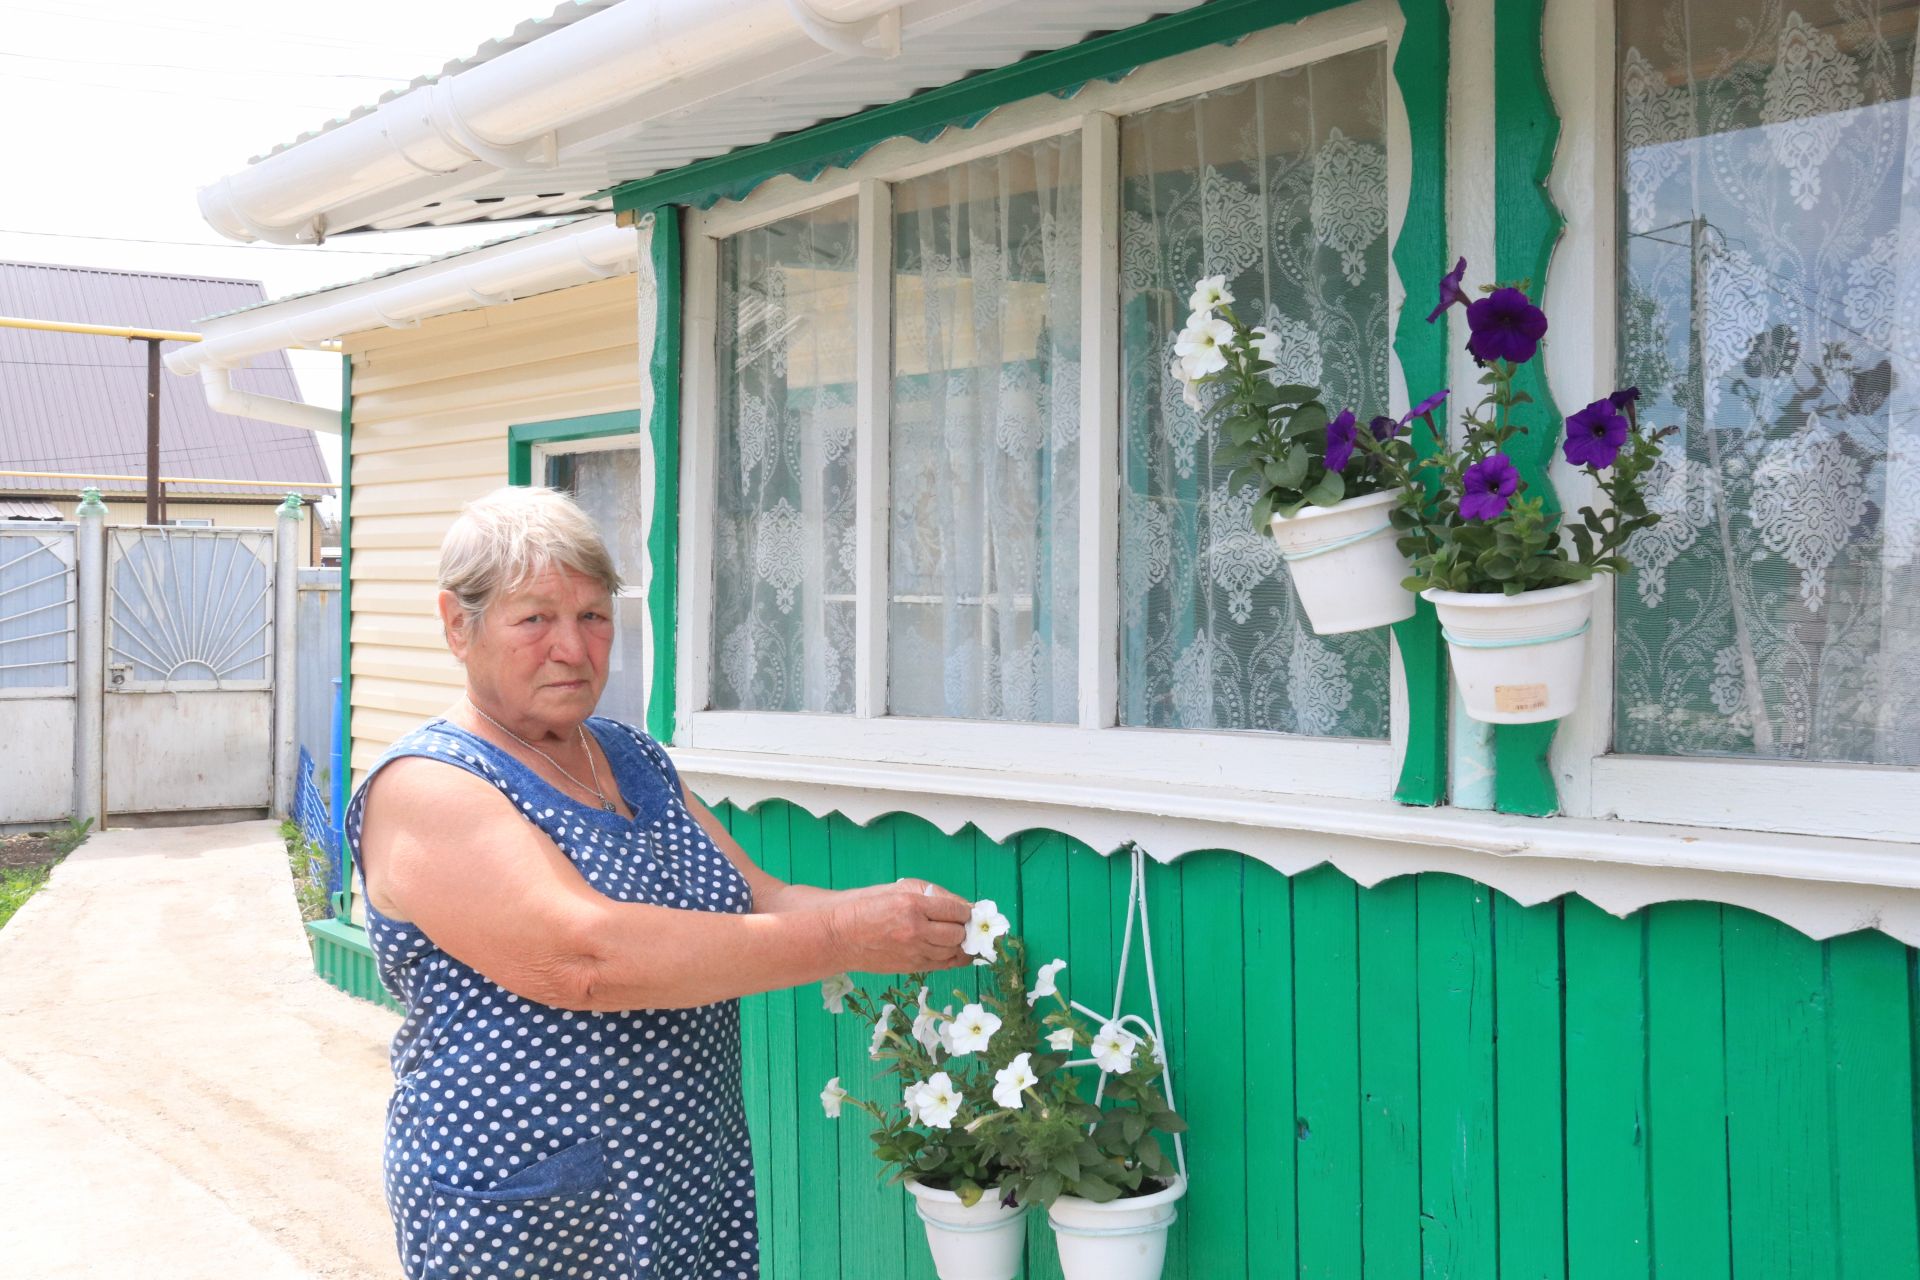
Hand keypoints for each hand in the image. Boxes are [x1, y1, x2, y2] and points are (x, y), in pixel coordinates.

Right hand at [825, 879, 971, 973]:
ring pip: (953, 953)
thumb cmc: (868, 906)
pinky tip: (952, 951)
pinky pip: (942, 965)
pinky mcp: (910, 967)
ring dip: (959, 945)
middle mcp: (915, 930)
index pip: (955, 910)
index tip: (966, 911)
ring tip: (958, 938)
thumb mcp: (899, 888)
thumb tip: (963, 905)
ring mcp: (913, 952)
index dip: (966, 911)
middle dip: (964, 929)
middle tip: (964, 924)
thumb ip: (932, 894)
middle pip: (958, 934)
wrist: (840, 935)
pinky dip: (951, 958)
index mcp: (912, 905)